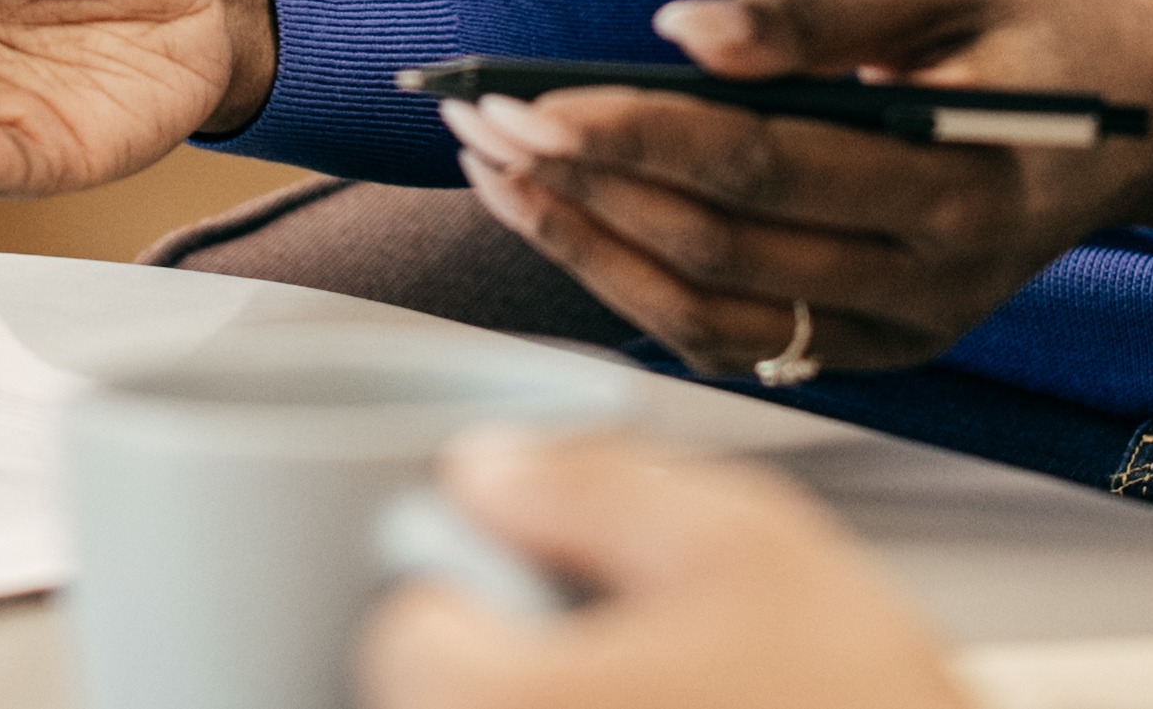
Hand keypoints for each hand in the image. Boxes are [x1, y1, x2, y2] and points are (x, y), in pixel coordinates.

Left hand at [358, 425, 966, 708]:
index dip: (484, 589)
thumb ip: (592, 488)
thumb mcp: (746, 542)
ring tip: (678, 701)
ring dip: (568, 704)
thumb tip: (484, 468)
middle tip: (636, 657)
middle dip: (515, 667)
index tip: (552, 589)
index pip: (406, 632)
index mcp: (504, 704)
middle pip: (444, 703)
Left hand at [440, 0, 1152, 382]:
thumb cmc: (1047, 27)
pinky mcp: (881, 350)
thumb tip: (682, 32)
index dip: (639, 137)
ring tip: (496, 172)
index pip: (765, 168)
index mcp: (960, 183)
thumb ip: (816, 13)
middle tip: (479, 119)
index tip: (531, 98)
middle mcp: (932, 282)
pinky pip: (738, 340)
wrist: (1149, 119)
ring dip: (588, 249)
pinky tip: (571, 225)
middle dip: (586, 186)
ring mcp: (905, 331)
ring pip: (710, 316)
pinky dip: (641, 290)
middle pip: (721, 250)